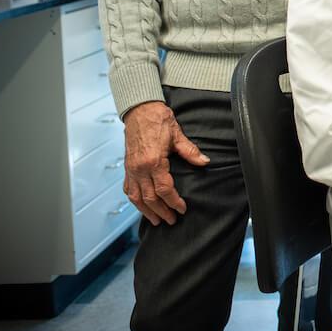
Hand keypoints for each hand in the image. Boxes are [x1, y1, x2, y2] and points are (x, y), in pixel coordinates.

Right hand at [122, 101, 209, 225]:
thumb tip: (204, 162)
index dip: (174, 202)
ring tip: (156, 220)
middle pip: (150, 198)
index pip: (164, 189)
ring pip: (136, 197)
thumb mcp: (177, 134)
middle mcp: (139, 168)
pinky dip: (135, 200)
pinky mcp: (127, 166)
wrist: (140, 109)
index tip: (182, 209)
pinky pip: (128, 188)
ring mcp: (131, 168)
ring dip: (146, 211)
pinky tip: (142, 205)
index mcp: (153, 161)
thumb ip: (190, 151)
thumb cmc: (157, 119)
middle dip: (161, 212)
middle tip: (171, 220)